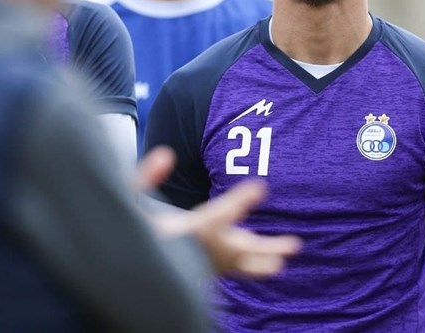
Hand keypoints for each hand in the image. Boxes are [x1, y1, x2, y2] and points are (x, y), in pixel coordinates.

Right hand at [138, 146, 301, 278]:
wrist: (130, 268)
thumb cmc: (133, 231)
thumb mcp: (129, 198)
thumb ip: (145, 176)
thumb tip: (165, 153)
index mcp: (185, 231)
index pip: (218, 214)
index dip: (240, 200)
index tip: (261, 187)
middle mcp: (200, 251)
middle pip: (240, 250)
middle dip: (268, 248)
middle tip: (296, 245)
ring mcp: (203, 264)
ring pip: (240, 265)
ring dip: (263, 262)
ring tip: (283, 262)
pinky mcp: (202, 271)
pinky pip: (232, 270)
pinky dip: (249, 267)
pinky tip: (262, 264)